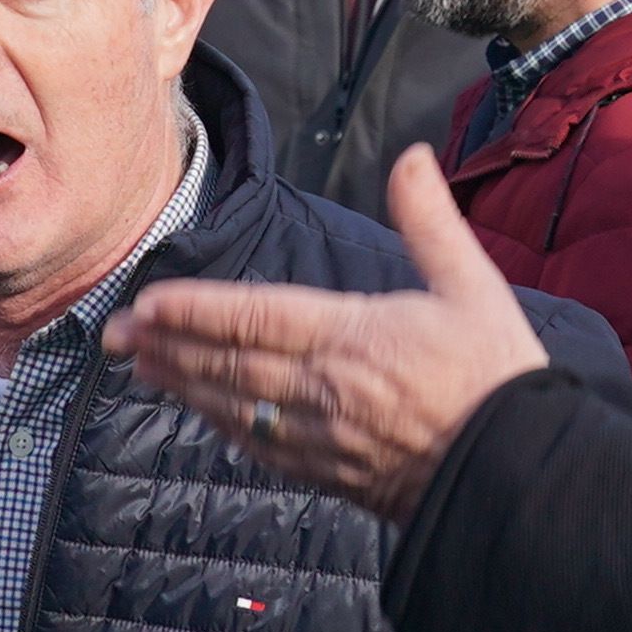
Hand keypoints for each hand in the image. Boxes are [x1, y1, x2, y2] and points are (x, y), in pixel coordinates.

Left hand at [107, 146, 544, 512]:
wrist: (517, 473)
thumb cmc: (498, 379)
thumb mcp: (473, 286)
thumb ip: (431, 221)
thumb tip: (409, 157)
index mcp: (354, 337)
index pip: (256, 317)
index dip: (196, 308)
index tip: (149, 300)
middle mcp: (325, 389)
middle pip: (228, 362)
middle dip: (167, 345)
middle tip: (114, 333)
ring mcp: (323, 436)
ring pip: (235, 405)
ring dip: (182, 384)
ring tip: (140, 365)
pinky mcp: (332, 472)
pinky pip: (262, 446)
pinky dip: (223, 426)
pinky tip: (203, 416)